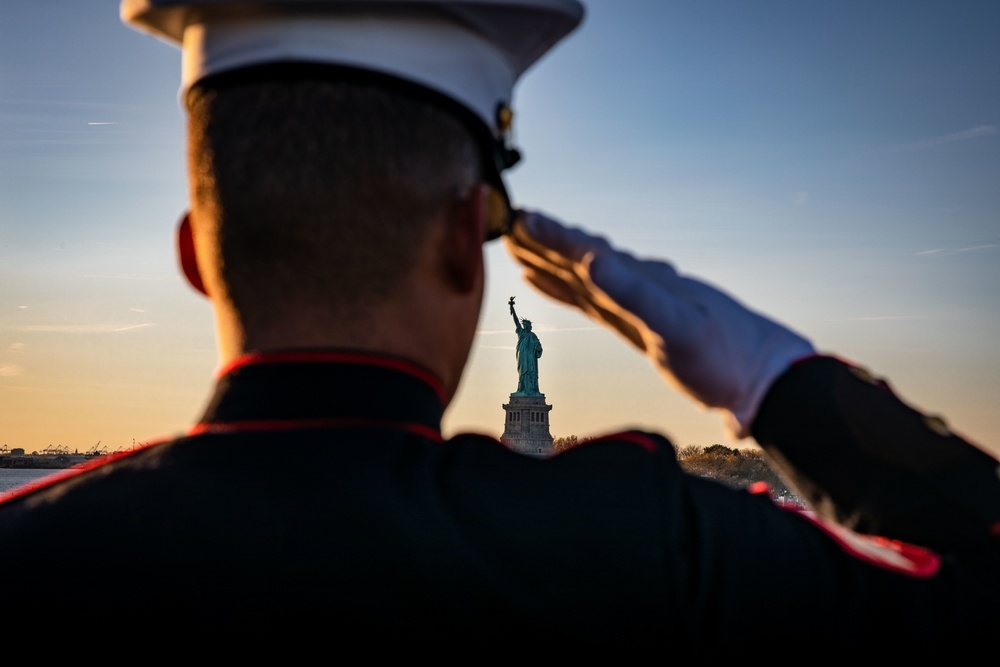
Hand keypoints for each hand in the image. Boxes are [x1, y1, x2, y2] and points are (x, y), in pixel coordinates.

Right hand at [505, 210, 815, 437]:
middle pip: (581, 258)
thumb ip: (634, 294)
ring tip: (521, 250)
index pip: (588, 252)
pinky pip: (598, 302)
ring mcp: (642, 304)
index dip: (552, 237)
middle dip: (544, 243)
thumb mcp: (677, 327)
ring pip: (586, 277)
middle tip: (507, 225)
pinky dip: (575, 290)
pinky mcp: (643, 327)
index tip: (518, 219)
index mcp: (643, 280)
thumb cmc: (726, 356)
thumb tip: (593, 260)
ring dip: (554, 263)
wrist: (762, 380)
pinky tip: (565, 284)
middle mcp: (640, 285)